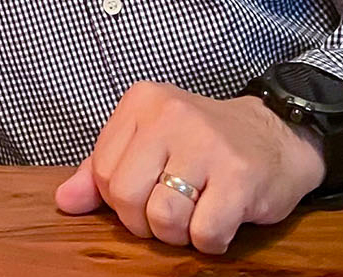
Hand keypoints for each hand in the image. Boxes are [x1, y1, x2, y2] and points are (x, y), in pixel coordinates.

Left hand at [53, 82, 326, 254]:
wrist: (278, 136)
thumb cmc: (204, 144)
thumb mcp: (148, 142)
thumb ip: (101, 168)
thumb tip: (65, 200)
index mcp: (142, 102)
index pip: (101, 170)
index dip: (120, 200)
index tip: (146, 196)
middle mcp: (171, 115)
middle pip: (125, 194)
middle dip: (144, 221)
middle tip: (170, 214)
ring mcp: (207, 144)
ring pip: (163, 217)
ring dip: (178, 234)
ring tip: (195, 216)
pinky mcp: (239, 176)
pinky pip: (205, 231)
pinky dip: (210, 241)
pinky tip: (220, 222)